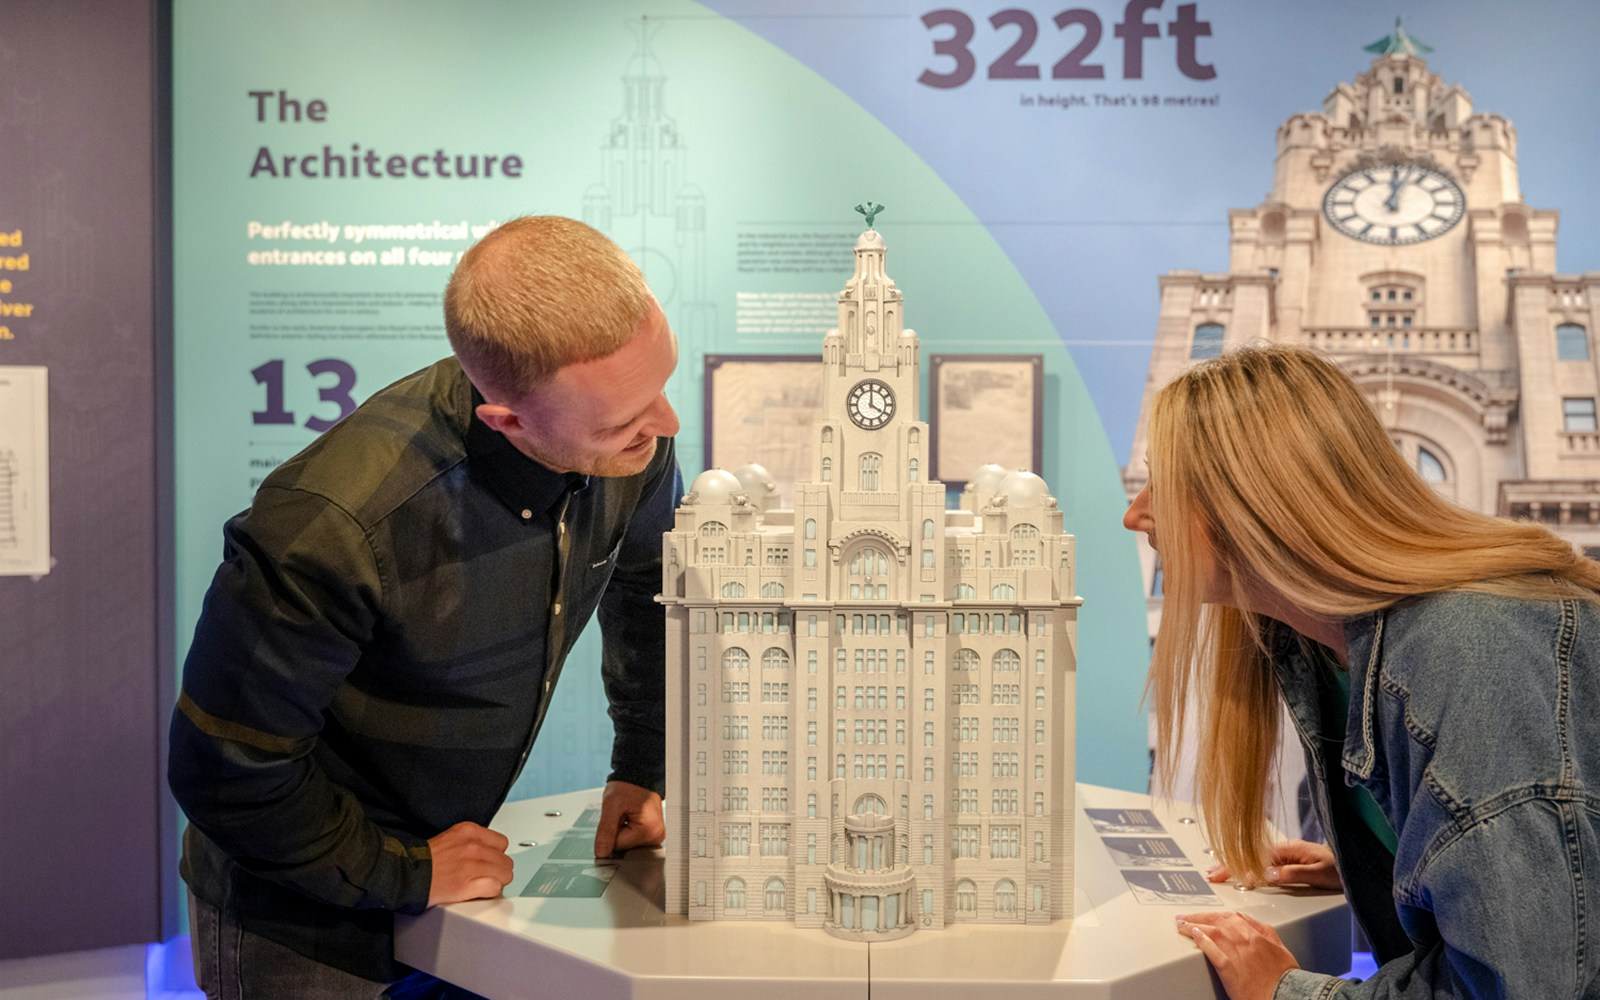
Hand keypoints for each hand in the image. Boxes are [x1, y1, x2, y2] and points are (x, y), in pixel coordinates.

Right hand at [426, 821, 512, 905]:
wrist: (406, 875)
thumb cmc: (425, 860)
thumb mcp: (451, 837)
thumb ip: (473, 841)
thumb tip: (490, 852)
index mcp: (469, 831)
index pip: (502, 843)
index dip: (496, 855)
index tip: (490, 861)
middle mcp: (472, 846)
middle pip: (505, 860)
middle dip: (498, 870)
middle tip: (485, 876)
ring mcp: (471, 865)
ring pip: (505, 875)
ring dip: (496, 882)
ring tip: (482, 884)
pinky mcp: (467, 885)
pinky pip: (495, 888)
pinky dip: (490, 892)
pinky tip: (480, 891)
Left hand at [593, 780, 664, 857]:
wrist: (638, 777)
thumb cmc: (628, 786)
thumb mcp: (612, 805)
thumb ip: (606, 831)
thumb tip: (601, 853)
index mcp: (650, 830)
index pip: (618, 846)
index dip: (611, 832)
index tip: (615, 817)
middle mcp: (656, 836)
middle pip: (625, 847)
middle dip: (618, 832)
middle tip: (622, 814)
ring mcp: (655, 836)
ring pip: (627, 845)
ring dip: (622, 831)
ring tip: (627, 815)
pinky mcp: (652, 834)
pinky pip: (632, 840)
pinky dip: (627, 831)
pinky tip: (630, 818)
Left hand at [1177, 911, 1298, 999]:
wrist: (1288, 995)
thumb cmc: (1285, 976)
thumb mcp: (1278, 946)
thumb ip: (1262, 929)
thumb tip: (1245, 917)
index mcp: (1256, 934)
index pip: (1228, 917)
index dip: (1212, 914)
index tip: (1202, 915)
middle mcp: (1245, 940)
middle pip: (1217, 921)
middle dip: (1198, 917)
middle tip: (1183, 918)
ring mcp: (1237, 955)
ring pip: (1213, 933)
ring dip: (1194, 926)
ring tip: (1181, 925)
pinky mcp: (1231, 972)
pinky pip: (1215, 953)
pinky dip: (1203, 942)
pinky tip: (1194, 936)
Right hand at [1205, 840, 1341, 890]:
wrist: (1356, 863)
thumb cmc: (1341, 868)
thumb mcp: (1318, 873)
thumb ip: (1293, 873)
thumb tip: (1268, 874)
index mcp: (1288, 850)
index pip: (1256, 858)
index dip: (1237, 867)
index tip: (1222, 875)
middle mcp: (1284, 850)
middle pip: (1250, 855)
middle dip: (1230, 864)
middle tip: (1212, 874)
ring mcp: (1285, 855)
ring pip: (1255, 858)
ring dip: (1236, 864)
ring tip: (1219, 871)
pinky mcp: (1288, 861)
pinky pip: (1263, 862)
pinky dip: (1248, 865)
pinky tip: (1242, 870)